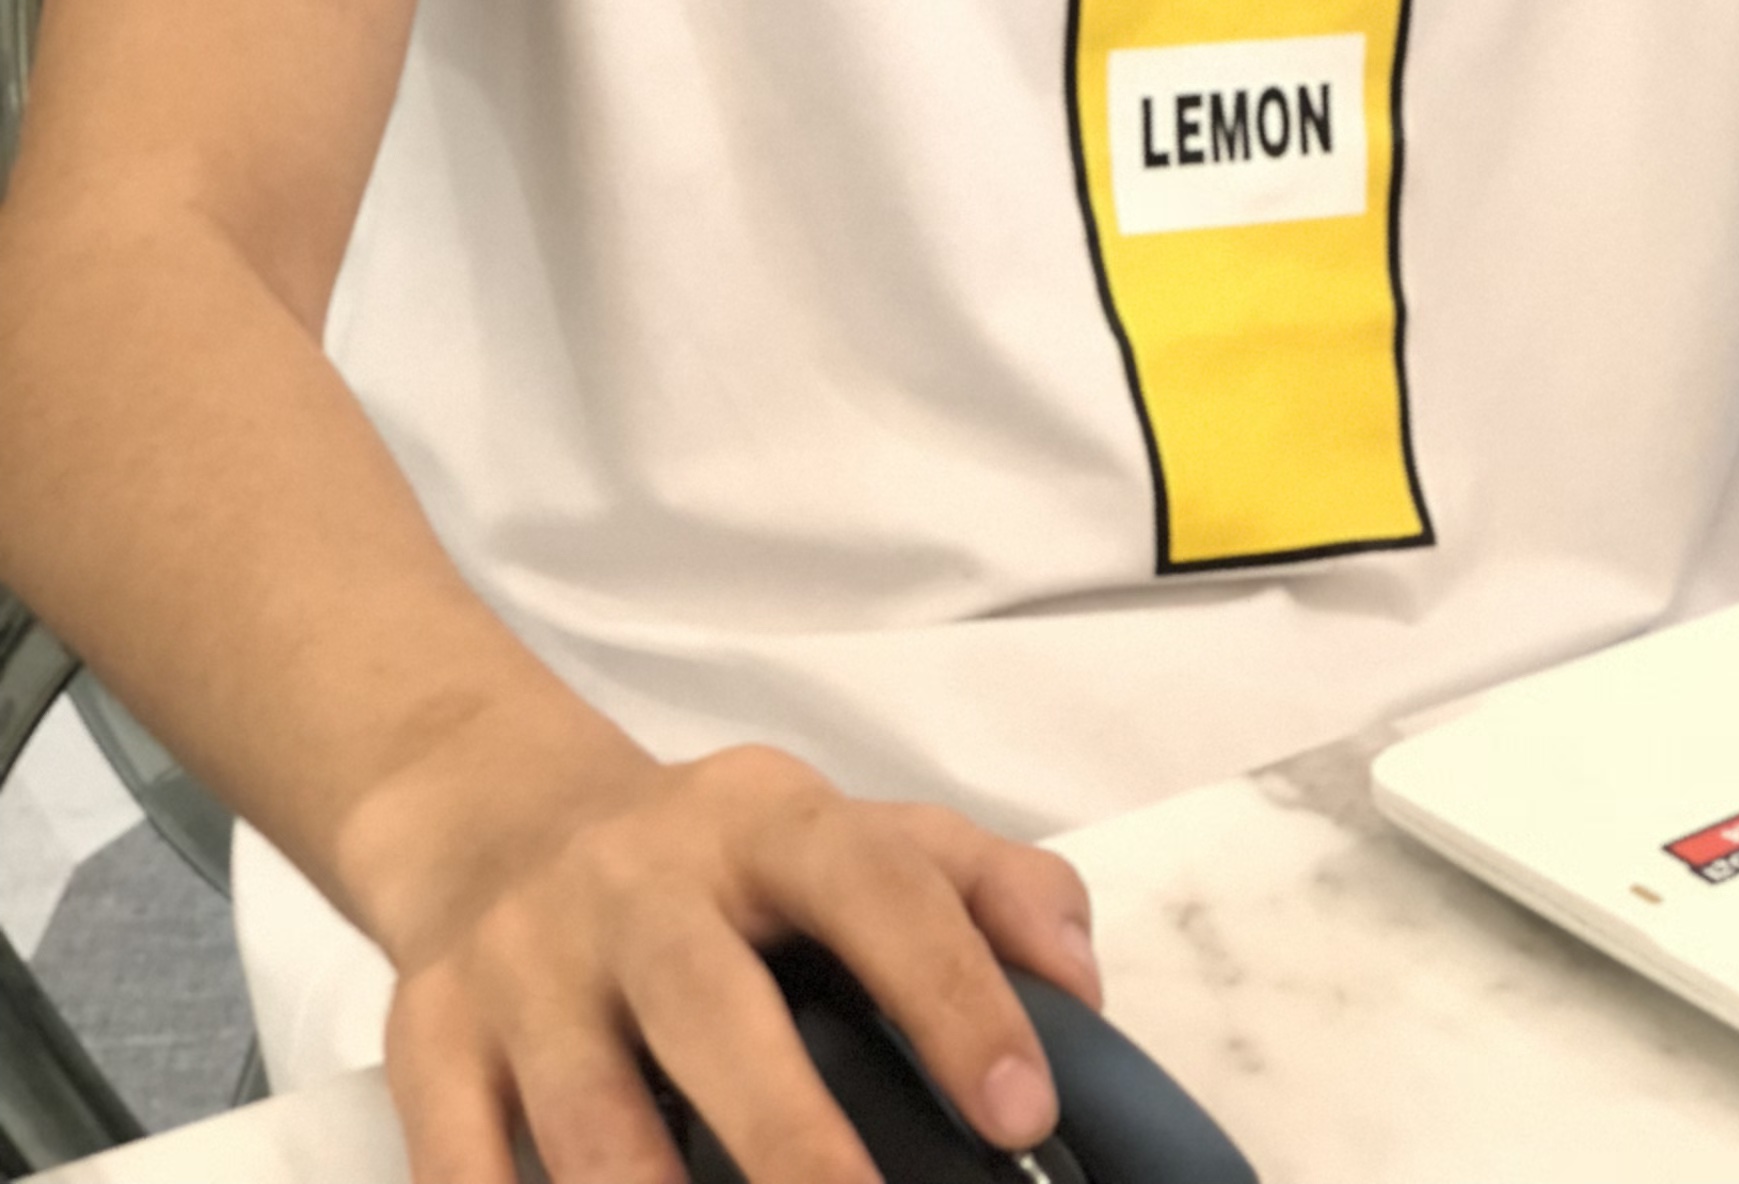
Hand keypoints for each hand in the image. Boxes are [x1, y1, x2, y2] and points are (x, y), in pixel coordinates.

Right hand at [367, 726, 1100, 1183]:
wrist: (492, 815)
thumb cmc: (715, 863)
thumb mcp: (846, 835)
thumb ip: (981, 886)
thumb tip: (1084, 983)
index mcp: (765, 821)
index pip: (880, 886)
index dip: (955, 993)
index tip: (1022, 1110)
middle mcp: (640, 883)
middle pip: (715, 1009)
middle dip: (790, 1137)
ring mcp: (527, 964)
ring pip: (585, 1111)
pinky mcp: (430, 1042)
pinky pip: (459, 1163)